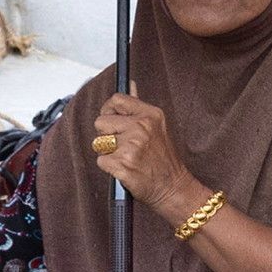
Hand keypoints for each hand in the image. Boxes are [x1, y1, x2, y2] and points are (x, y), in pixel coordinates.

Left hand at [91, 95, 202, 223]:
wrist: (173, 187)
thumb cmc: (163, 159)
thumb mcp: (157, 126)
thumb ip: (138, 106)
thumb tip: (130, 83)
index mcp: (150, 115)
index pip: (116, 100)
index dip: (109, 111)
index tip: (113, 121)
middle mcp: (141, 128)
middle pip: (101, 122)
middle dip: (107, 135)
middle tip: (124, 146)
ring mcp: (131, 147)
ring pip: (99, 143)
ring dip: (108, 153)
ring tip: (126, 158)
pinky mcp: (123, 165)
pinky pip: (101, 161)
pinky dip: (110, 168)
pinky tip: (124, 169)